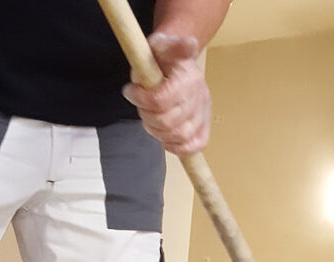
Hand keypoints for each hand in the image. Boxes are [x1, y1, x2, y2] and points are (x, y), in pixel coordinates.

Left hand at [122, 33, 211, 154]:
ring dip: (157, 131)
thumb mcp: (161, 44)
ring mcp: (202, 115)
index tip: (130, 90)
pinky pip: (194, 146)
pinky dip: (178, 147)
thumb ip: (172, 45)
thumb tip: (189, 43)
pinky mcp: (203, 128)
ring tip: (150, 118)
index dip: (141, 100)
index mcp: (188, 79)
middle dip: (147, 116)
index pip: (161, 101)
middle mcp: (198, 99)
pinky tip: (166, 138)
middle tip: (140, 105)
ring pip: (178, 136)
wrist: (178, 64)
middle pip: (168, 122)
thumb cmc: (164, 56)